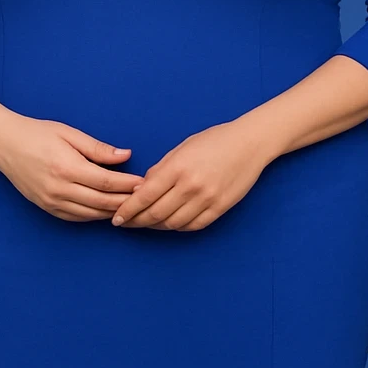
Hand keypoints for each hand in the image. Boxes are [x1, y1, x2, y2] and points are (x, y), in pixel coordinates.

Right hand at [0, 116, 144, 221]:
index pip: (106, 182)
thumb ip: (98, 148)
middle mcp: (59, 189)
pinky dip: (93, 216)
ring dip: (111, 211)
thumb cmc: (37, 133)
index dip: (128, 185)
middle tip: (144, 198)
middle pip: (101, 202)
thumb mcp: (69, 134)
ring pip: (90, 214)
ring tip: (129, 206)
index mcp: (67, 168)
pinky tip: (105, 210)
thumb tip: (126, 155)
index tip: (144, 183)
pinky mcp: (46, 207)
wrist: (5, 144)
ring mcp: (51, 201)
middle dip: (125, 201)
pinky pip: (76, 218)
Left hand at [112, 121, 270, 230]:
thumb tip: (141, 190)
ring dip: (156, 226)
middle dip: (137, 222)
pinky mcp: (220, 208)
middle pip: (156, 214)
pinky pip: (193, 226)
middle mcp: (191, 186)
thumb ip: (160, 170)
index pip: (145, 197)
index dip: (127, 211)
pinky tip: (170, 223)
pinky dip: (178, 227)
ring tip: (147, 223)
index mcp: (177, 168)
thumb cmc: (214, 141)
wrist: (250, 143)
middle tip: (127, 224)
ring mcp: (207, 199)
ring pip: (173, 224)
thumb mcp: (181, 148)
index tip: (117, 219)